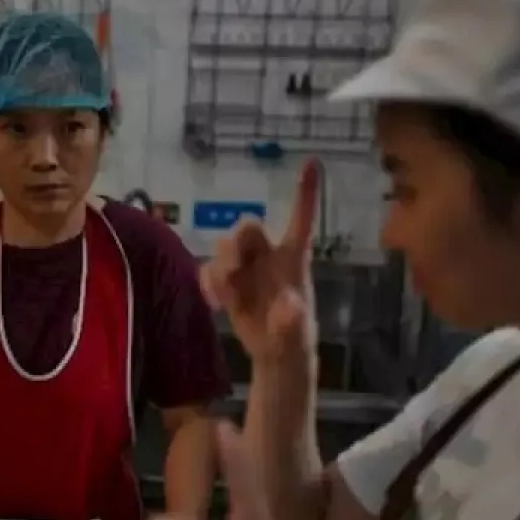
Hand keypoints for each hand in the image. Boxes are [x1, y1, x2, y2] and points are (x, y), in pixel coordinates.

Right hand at [200, 159, 319, 358]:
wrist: (275, 357)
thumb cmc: (294, 341)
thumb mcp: (296, 336)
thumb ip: (292, 321)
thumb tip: (289, 304)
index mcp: (293, 261)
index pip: (300, 221)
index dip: (305, 194)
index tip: (311, 162)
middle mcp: (268, 257)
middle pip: (247, 228)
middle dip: (235, 243)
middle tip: (232, 271)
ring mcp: (246, 268)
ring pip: (224, 247)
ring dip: (220, 266)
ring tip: (225, 297)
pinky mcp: (227, 283)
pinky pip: (208, 269)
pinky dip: (208, 282)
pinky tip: (216, 304)